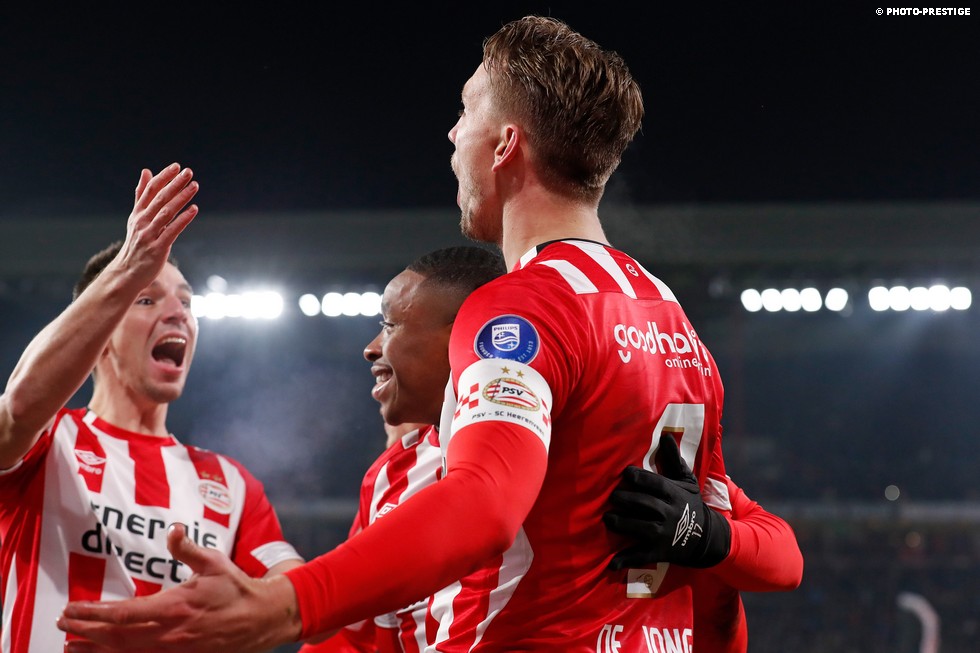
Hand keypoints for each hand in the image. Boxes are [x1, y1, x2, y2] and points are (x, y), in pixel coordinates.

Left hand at [57, 523, 302, 652]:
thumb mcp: (215, 563)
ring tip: (72, 646)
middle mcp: (170, 634)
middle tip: (62, 625)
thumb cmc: (237, 589)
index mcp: (175, 607)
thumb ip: (188, 549)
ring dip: (96, 650)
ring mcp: (174, 651)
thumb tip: (173, 530)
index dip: (92, 614)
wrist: (262, 619)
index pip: (123, 614)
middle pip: (116, 638)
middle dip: (86, 632)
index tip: (71, 610)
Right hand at [112, 163, 199, 288]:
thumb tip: (146, 171)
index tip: (176, 167)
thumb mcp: (136, 218)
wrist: (127, 274)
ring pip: (166, 212)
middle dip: (174, 184)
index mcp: (137, 214)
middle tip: (188, 172)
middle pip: (159, 198)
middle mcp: (141, 222)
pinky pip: (172, 231)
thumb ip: (142, 195)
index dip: (163, 177)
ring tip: (194, 186)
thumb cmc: (136, 245)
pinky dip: (183, 219)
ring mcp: (149, 235)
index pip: (150, 190)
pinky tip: (194, 209)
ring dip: (181, 198)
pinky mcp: (157, 249)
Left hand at [603, 434, 730, 569]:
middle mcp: (669, 514)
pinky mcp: (659, 552)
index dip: (640, 479)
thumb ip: (673, 460)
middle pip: (645, 505)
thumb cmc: (690, 504)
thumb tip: (666, 435)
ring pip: (640, 528)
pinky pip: (641, 556)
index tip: (625, 473)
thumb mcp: (686, 482)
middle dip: (626, 500)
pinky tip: (611, 563)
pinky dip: (626, 560)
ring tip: (607, 518)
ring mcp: (664, 535)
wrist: (705, 538)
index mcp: (674, 495)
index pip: (656, 485)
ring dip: (622, 523)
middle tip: (612, 496)